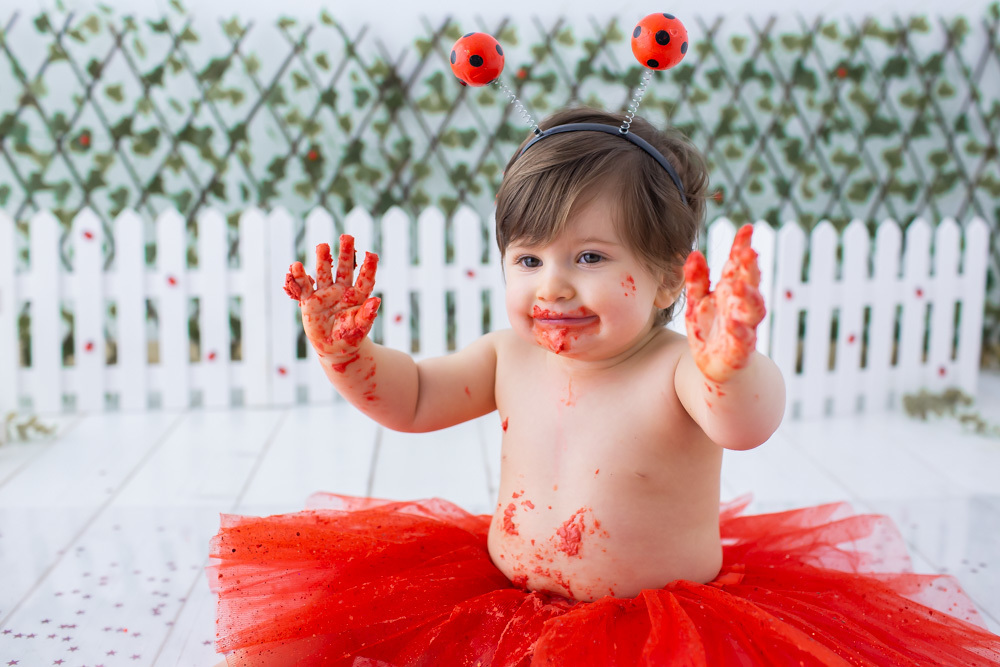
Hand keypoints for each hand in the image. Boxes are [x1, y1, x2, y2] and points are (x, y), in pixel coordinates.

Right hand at [284, 235, 379, 358]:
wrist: (333, 347)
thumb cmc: (350, 337)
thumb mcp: (360, 329)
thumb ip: (367, 315)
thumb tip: (376, 300)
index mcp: (357, 297)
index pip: (364, 279)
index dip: (369, 268)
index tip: (372, 254)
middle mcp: (341, 291)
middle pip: (344, 269)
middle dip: (346, 253)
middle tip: (347, 236)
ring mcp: (325, 294)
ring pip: (324, 273)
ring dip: (323, 260)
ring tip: (322, 246)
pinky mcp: (309, 301)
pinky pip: (304, 287)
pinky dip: (300, 277)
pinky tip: (296, 266)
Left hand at [683, 224, 764, 382]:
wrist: (721, 370)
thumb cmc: (710, 331)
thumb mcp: (697, 303)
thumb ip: (696, 280)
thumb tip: (692, 253)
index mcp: (730, 291)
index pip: (739, 265)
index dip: (743, 247)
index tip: (746, 227)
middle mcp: (740, 307)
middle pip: (750, 283)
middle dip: (751, 268)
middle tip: (749, 251)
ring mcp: (743, 327)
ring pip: (753, 310)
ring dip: (749, 298)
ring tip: (740, 286)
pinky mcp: (739, 351)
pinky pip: (743, 340)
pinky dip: (740, 332)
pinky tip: (734, 324)